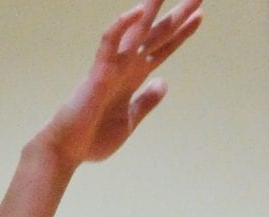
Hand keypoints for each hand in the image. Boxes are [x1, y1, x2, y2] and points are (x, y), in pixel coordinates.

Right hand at [40, 0, 203, 168]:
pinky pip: (110, 42)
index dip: (181, 33)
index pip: (162, 48)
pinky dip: (123, 26)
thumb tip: (164, 83)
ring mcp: (112, 66)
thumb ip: (146, 101)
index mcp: (134, 76)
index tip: (199, 16)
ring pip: (136, 30)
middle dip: (177, 15)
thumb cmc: (93, 137)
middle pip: (156, 34)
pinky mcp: (98, 71)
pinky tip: (139, 11)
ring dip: (151, 9)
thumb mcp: (130, 120)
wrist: (69, 150)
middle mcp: (125, 65)